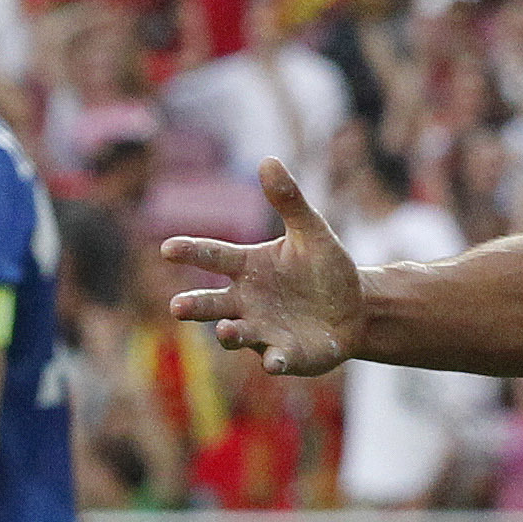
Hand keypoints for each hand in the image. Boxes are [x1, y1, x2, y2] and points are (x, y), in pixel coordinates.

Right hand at [162, 159, 364, 376]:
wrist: (355, 307)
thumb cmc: (324, 269)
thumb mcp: (312, 232)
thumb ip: (289, 201)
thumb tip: (269, 160)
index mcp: (248, 267)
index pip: (214, 256)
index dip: (192, 252)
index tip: (167, 248)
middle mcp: (246, 301)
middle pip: (213, 303)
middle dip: (194, 305)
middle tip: (177, 306)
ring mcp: (263, 331)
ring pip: (237, 334)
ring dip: (230, 334)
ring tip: (226, 330)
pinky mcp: (287, 355)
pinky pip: (276, 359)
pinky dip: (274, 360)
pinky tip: (274, 361)